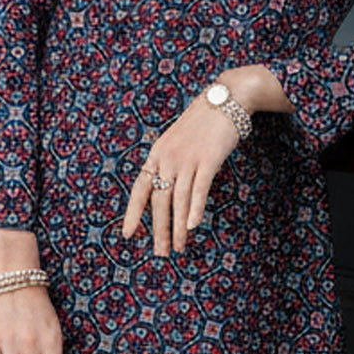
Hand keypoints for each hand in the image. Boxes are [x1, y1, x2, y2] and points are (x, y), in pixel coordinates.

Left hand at [122, 92, 238, 255]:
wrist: (226, 99)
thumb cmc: (203, 122)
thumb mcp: (178, 140)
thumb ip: (170, 163)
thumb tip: (166, 188)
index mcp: (157, 153)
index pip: (140, 188)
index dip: (133, 213)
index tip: (128, 234)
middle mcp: (168, 158)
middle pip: (159, 200)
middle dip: (159, 230)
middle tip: (160, 253)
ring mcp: (188, 158)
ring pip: (178, 200)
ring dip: (178, 227)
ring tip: (179, 248)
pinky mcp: (208, 159)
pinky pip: (199, 189)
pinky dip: (195, 209)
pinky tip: (194, 226)